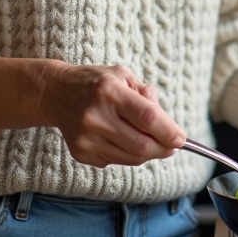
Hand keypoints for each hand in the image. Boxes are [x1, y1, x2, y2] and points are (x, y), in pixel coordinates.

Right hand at [40, 64, 184, 167]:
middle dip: (164, 149)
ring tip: (150, 141)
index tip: (181, 139)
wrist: (56, 93)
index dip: (168, 131)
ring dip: (148, 153)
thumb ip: (147, 96)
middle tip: (172, 146)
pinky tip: (122, 138)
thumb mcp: (123, 76)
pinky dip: (128, 155)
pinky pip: (116, 161)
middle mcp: (96, 116)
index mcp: (110, 92)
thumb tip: (167, 125)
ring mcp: (86, 138)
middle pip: (142, 145)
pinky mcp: (81, 153)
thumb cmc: (97, 82)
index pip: (147, 117)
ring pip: (131, 158)